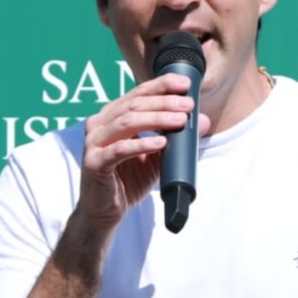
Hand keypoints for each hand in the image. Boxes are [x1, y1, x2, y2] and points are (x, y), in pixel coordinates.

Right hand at [77, 73, 207, 228]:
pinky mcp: (94, 163)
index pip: (138, 94)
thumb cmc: (128, 181)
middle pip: (134, 104)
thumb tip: (204, 120)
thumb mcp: (158, 157)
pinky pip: (119, 150)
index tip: (185, 84)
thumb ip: (176, 138)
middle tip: (188, 105)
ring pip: (127, 121)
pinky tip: (161, 143)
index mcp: (112, 117)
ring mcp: (94, 143)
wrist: (106, 212)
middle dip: (164, 102)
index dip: (161, 86)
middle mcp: (99, 125)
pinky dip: (142, 144)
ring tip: (180, 120)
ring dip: (156, 119)